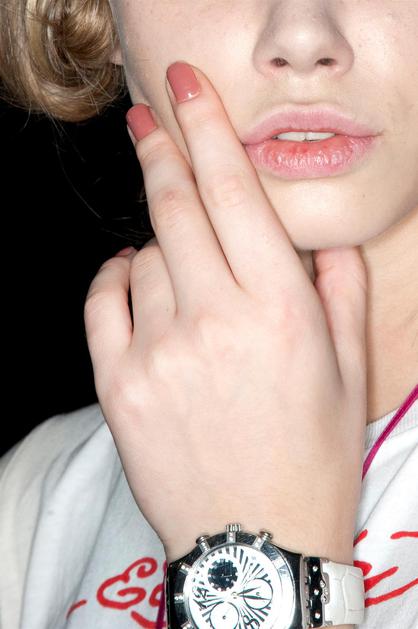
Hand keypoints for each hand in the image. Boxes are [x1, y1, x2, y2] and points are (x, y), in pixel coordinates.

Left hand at [84, 62, 366, 565]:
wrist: (258, 541)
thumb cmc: (309, 457)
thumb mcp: (348, 373)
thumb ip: (340, 291)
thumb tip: (317, 241)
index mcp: (279, 311)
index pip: (235, 194)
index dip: (207, 130)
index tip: (185, 89)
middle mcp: (216, 321)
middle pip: (175, 207)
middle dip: (162, 150)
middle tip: (150, 121)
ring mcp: (160, 353)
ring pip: (143, 256)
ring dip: (159, 245)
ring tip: (182, 273)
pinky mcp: (120, 386)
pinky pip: (102, 300)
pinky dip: (115, 278)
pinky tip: (135, 281)